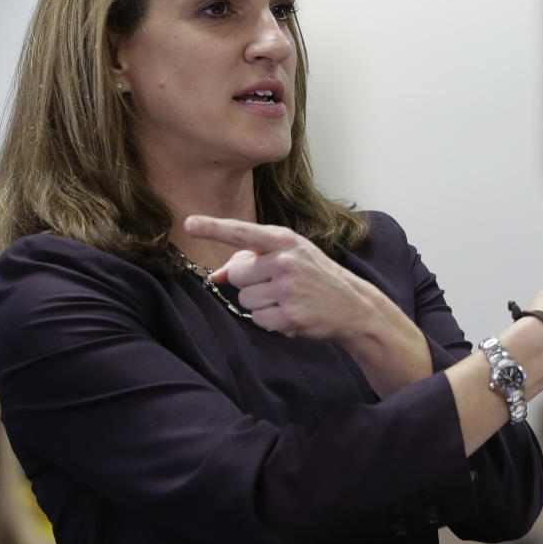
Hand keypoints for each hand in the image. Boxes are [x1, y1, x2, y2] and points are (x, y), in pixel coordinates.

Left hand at [183, 215, 378, 339]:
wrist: (354, 305)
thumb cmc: (315, 275)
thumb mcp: (289, 256)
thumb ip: (251, 259)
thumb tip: (214, 276)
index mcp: (285, 240)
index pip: (242, 231)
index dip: (212, 228)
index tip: (188, 223)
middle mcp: (285, 261)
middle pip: (236, 275)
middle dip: (249, 282)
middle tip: (276, 284)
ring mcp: (288, 289)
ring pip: (244, 299)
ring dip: (259, 303)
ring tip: (286, 299)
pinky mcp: (289, 316)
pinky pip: (257, 319)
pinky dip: (270, 320)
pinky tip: (291, 313)